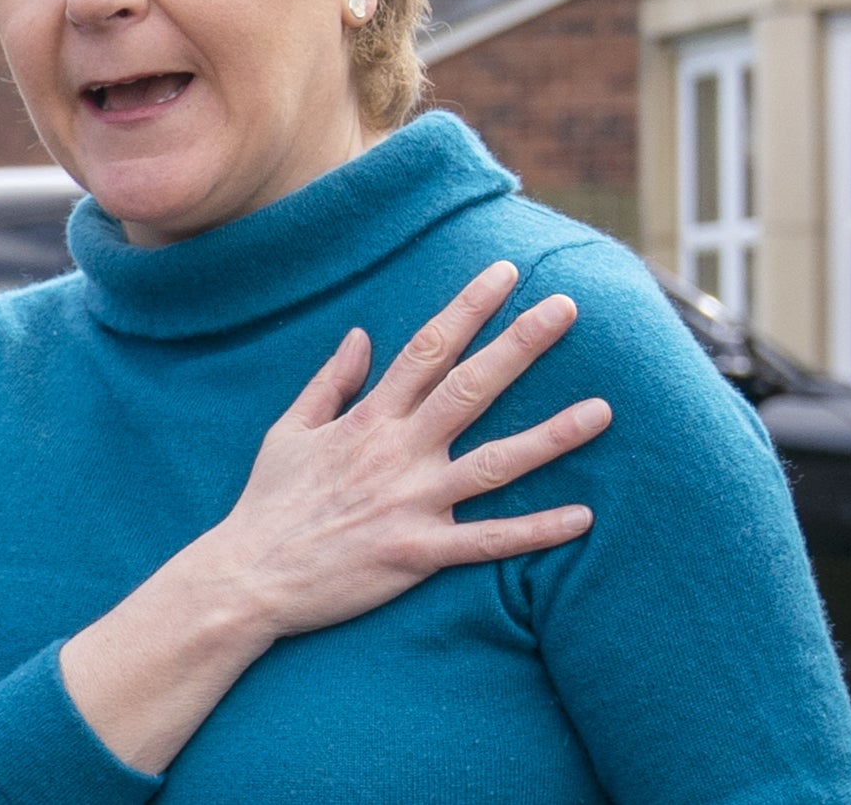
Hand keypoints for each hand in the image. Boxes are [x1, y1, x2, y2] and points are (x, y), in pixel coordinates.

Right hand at [207, 260, 609, 640]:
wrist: (248, 577)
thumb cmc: (269, 502)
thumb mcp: (290, 430)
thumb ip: (331, 382)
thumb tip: (362, 336)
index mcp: (368, 417)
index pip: (428, 347)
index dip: (469, 307)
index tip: (505, 273)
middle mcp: (397, 451)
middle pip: (471, 387)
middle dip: (521, 344)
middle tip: (567, 308)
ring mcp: (411, 503)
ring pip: (495, 463)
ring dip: (551, 436)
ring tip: (603, 410)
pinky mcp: (417, 554)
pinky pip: (486, 541)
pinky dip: (535, 530)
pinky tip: (582, 516)